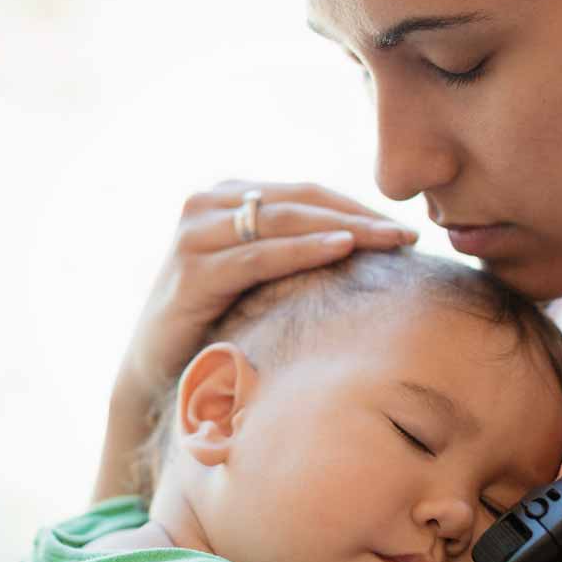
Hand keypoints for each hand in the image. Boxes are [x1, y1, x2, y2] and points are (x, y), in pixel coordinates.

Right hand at [116, 180, 415, 398]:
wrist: (153, 368)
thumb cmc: (215, 321)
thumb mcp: (255, 274)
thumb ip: (291, 248)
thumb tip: (367, 243)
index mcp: (226, 196)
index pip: (306, 192)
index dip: (357, 205)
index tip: (403, 227)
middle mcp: (206, 204)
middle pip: (300, 200)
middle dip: (359, 215)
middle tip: (407, 234)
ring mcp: (194, 234)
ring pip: (284, 220)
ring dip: (343, 228)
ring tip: (388, 240)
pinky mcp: (191, 271)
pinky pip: (258, 257)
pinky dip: (302, 250)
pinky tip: (340, 250)